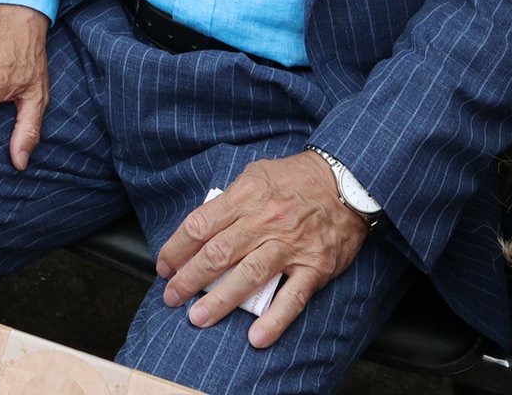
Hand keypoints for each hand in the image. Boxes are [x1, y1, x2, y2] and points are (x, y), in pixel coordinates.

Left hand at [155, 150, 368, 347]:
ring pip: (248, 277)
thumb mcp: (255, 174)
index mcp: (246, 196)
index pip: (200, 225)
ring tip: (197, 317)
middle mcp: (265, 222)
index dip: (177, 248)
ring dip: (219, 301)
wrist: (347, 181)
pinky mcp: (314, 267)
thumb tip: (202, 225)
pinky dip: (274, 320)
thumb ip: (229, 199)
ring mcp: (290, 246)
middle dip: (189, 278)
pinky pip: (292, 298)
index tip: (164, 266)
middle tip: (171, 297)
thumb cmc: (296, 179)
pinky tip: (256, 337)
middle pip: (218, 254)